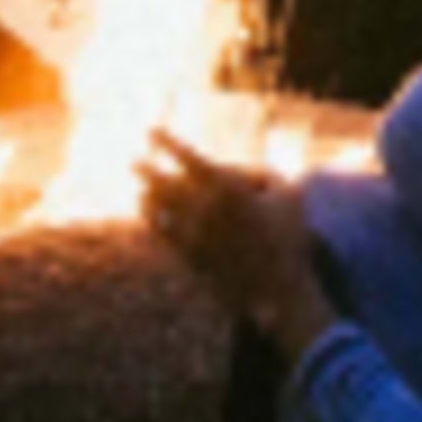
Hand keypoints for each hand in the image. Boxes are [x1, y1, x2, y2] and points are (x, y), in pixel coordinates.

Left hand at [138, 135, 333, 359]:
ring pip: (159, 210)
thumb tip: (225, 166)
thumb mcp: (287, 193)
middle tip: (134, 163)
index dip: (167, 143)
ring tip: (141, 188)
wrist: (282, 288)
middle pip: (165, 183)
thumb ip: (256, 172)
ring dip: (146, 195)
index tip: (151, 132)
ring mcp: (196, 237)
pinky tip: (146, 211)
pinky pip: (161, 234)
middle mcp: (207, 212)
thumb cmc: (287, 235)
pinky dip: (149, 219)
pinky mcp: (191, 259)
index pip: (189, 159)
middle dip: (146, 170)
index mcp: (230, 190)